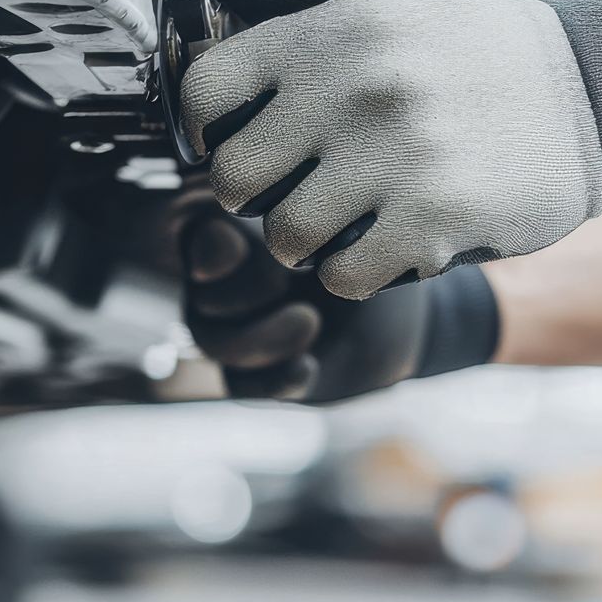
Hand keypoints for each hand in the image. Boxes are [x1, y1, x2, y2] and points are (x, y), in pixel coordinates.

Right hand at [176, 195, 498, 401]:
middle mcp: (226, 278)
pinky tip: (307, 367)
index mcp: (236, 225)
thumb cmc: (376, 248)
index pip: (193, 236)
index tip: (242, 246)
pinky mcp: (256, 372)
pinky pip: (237, 384)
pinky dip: (272, 379)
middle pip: (201, 292)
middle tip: (292, 279)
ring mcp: (236, 327)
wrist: (409, 312)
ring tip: (310, 322)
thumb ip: (304, 217)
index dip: (213, 249)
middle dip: (246, 290)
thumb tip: (253, 217)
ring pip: (210, 340)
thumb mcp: (346, 224)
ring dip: (260, 338)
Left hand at [177, 0, 601, 298]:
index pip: (206, 88)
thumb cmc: (490, 40)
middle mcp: (359, 90)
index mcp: (338, 29)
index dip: (203, 125)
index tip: (223, 138)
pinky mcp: (435, 219)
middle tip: (281, 189)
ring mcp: (396, 158)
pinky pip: (345, 273)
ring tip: (331, 222)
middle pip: (234, 175)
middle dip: (249, 193)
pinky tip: (376, 245)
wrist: (597, 95)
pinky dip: (351, 271)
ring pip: (285, 234)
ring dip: (299, 240)